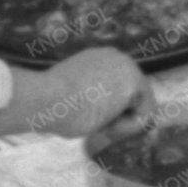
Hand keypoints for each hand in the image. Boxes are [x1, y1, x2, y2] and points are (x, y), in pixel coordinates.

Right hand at [24, 45, 153, 139]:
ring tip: (96, 125)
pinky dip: (127, 128)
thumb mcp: (70, 98)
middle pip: (133, 98)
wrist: (43, 99)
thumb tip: (100, 120)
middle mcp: (116, 57)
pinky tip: (105, 125)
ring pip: (139, 107)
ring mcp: (127, 66)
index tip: (88, 121)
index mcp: (98, 60)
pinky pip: (144, 115)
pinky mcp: (134, 82)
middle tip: (96, 129)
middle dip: (118, 119)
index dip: (109, 114)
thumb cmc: (48, 104)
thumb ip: (88, 101)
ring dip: (120, 125)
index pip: (118, 91)